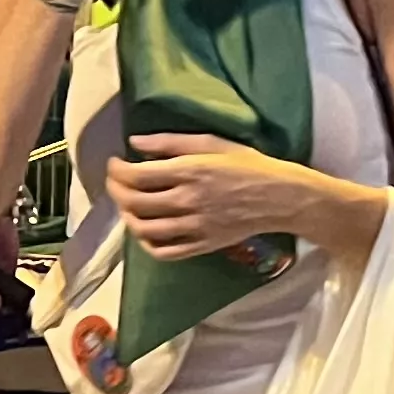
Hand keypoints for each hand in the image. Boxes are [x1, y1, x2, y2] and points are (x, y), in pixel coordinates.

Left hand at [107, 133, 345, 262]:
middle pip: (135, 203)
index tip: (114, 164)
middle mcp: (187, 200)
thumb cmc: (248, 165)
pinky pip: (164, 251)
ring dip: (127, 217)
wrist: (279, 197)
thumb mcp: (212, 143)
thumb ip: (170, 142)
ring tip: (127, 206)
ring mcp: (194, 226)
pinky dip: (147, 244)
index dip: (116, 170)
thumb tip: (134, 142)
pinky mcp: (202, 245)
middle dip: (116, 191)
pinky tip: (145, 231)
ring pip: (144, 229)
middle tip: (116, 183)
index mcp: (189, 171)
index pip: (136, 175)